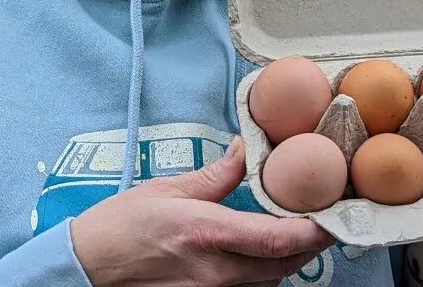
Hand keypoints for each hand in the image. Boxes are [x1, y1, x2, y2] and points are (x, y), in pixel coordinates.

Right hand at [70, 137, 336, 286]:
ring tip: (294, 232)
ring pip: (271, 280)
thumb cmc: (121, 227)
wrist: (89, 267)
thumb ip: (216, 174)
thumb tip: (247, 149)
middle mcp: (214, 271)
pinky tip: (259, 254)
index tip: (333, 213)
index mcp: (207, 234)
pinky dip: (263, 273)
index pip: (277, 238)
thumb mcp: (169, 189)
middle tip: (324, 218)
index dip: (314, 230)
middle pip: (285, 264)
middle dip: (311, 243)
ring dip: (288, 259)